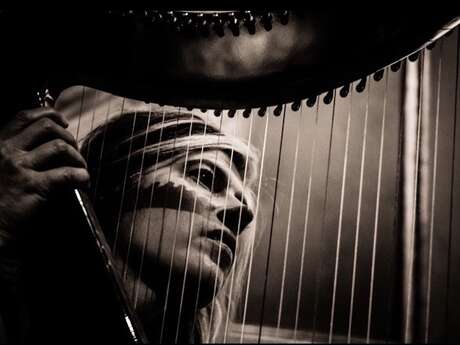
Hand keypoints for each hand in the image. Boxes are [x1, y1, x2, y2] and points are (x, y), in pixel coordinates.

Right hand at [0, 107, 88, 246]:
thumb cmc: (1, 195)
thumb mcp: (1, 164)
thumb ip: (20, 148)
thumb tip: (52, 135)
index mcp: (0, 143)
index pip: (26, 116)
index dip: (49, 114)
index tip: (64, 123)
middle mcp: (8, 151)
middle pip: (47, 127)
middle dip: (68, 136)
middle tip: (75, 150)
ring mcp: (20, 168)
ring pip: (59, 147)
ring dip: (77, 156)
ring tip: (81, 167)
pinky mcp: (33, 187)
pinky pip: (66, 174)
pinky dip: (81, 175)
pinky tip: (84, 180)